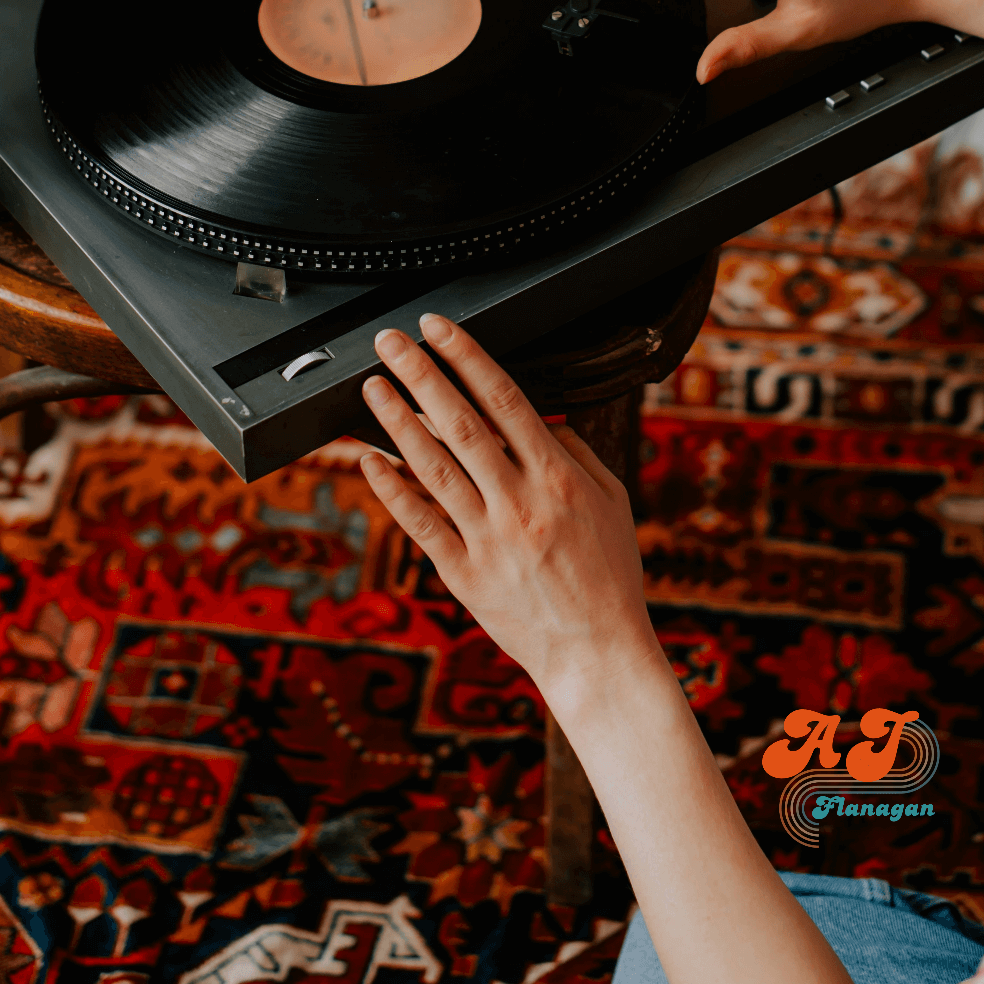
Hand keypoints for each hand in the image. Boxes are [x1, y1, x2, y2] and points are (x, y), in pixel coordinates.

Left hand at [358, 315, 663, 710]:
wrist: (599, 654)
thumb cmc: (610, 577)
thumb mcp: (613, 501)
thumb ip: (578, 451)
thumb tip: (543, 416)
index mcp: (558, 477)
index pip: (505, 400)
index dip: (468, 358)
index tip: (439, 329)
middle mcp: (520, 502)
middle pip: (461, 423)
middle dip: (422, 374)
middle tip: (391, 341)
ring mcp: (488, 538)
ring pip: (433, 468)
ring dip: (397, 422)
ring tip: (371, 387)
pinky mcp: (464, 574)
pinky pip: (420, 524)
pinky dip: (392, 489)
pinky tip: (369, 460)